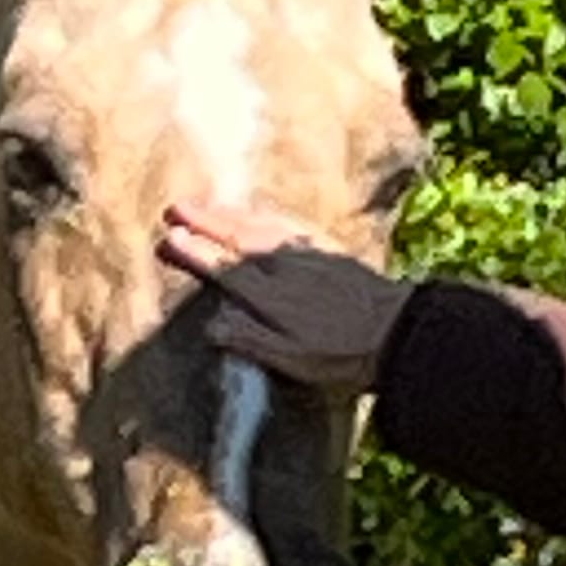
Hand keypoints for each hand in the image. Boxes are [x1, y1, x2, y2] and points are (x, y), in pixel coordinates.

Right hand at [157, 204, 406, 400]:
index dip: (195, 252)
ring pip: (260, 223)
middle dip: (204, 220)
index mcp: (270, 296)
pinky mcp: (327, 248)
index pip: (223, 268)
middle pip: (237, 236)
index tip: (168, 238)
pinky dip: (264, 213)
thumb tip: (211, 325)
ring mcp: (307, 253)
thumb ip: (250, 339)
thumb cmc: (341, 356)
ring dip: (230, 212)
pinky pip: (287, 223)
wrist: (397, 332)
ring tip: (205, 204)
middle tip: (173, 207)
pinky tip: (257, 212)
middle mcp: (284, 266)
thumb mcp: (292, 360)